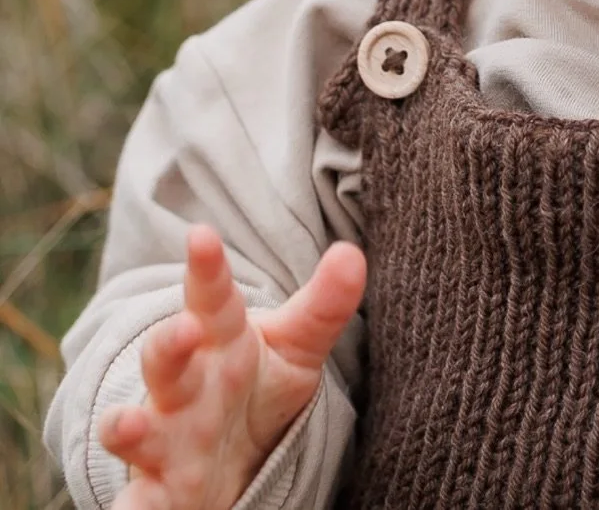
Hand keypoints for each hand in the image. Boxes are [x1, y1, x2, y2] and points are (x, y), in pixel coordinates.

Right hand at [97, 223, 365, 509]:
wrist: (223, 457)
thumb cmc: (255, 387)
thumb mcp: (296, 346)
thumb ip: (324, 305)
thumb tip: (354, 253)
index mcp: (218, 341)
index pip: (212, 298)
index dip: (207, 268)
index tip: (202, 235)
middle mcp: (183, 387)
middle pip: (167, 360)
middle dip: (169, 345)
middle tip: (184, 329)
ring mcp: (165, 440)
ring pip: (139, 430)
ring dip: (127, 427)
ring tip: (125, 424)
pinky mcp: (159, 493)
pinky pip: (139, 504)